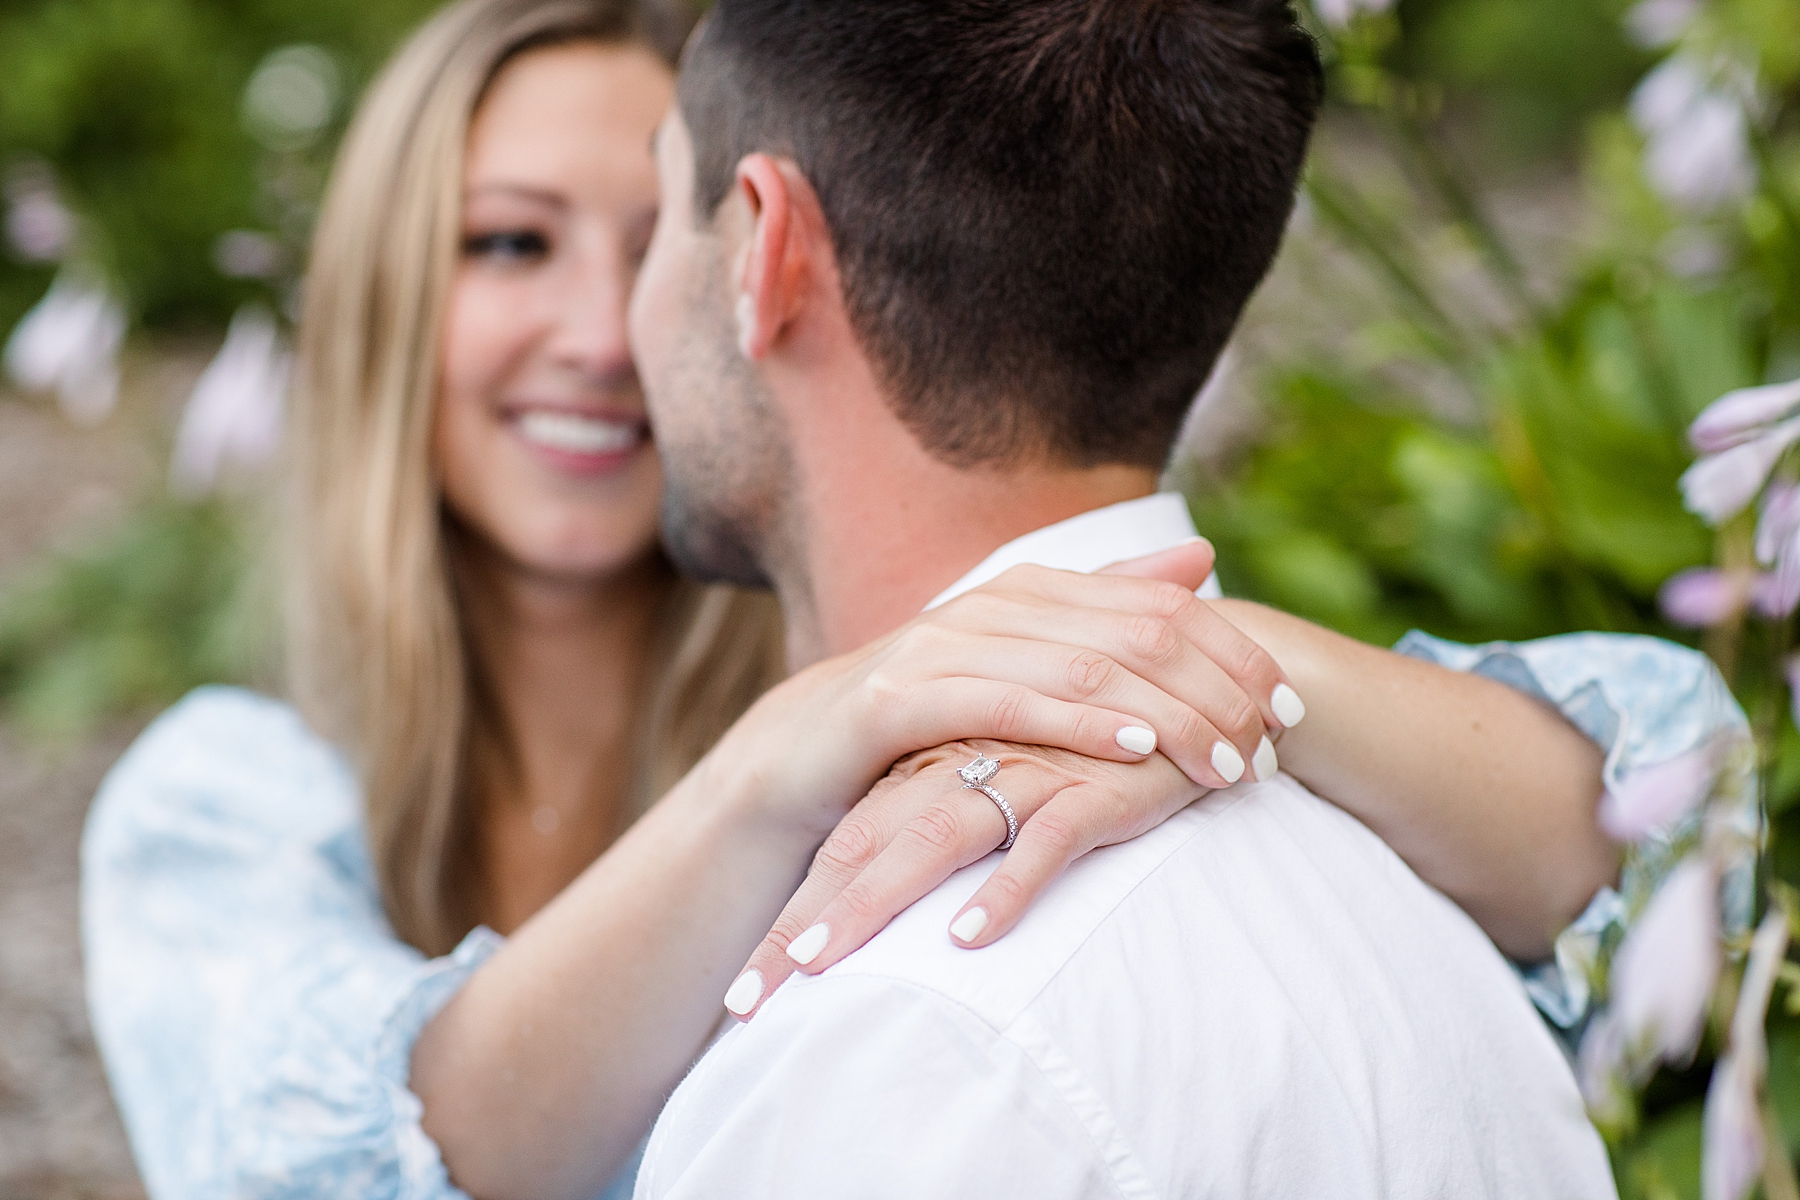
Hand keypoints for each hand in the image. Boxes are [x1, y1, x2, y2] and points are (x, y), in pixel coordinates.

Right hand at [715, 541, 1301, 846]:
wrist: (802, 755)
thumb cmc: (927, 719)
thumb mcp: (1025, 666)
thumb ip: (1109, 611)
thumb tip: (1202, 559)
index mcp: (1036, 591)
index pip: (1165, 609)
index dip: (1238, 656)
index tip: (1294, 711)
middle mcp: (998, 604)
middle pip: (1141, 635)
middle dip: (1220, 693)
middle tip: (1276, 748)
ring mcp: (947, 643)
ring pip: (1086, 668)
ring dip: (1170, 717)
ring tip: (1229, 760)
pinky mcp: (902, 695)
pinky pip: (1008, 705)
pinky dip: (1079, 724)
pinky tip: (1136, 747)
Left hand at [727, 740, 1203, 1016]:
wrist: (1190, 687)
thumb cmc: (1091, 753)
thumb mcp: (1007, 789)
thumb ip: (946, 823)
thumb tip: (894, 904)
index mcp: (933, 765)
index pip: (844, 842)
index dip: (796, 912)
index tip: (744, 994)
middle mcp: (962, 764)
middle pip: (862, 847)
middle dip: (803, 925)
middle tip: (748, 1001)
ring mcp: (1023, 771)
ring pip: (930, 840)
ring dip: (871, 907)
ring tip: (820, 969)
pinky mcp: (1092, 786)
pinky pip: (1044, 840)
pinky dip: (1007, 889)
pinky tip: (969, 939)